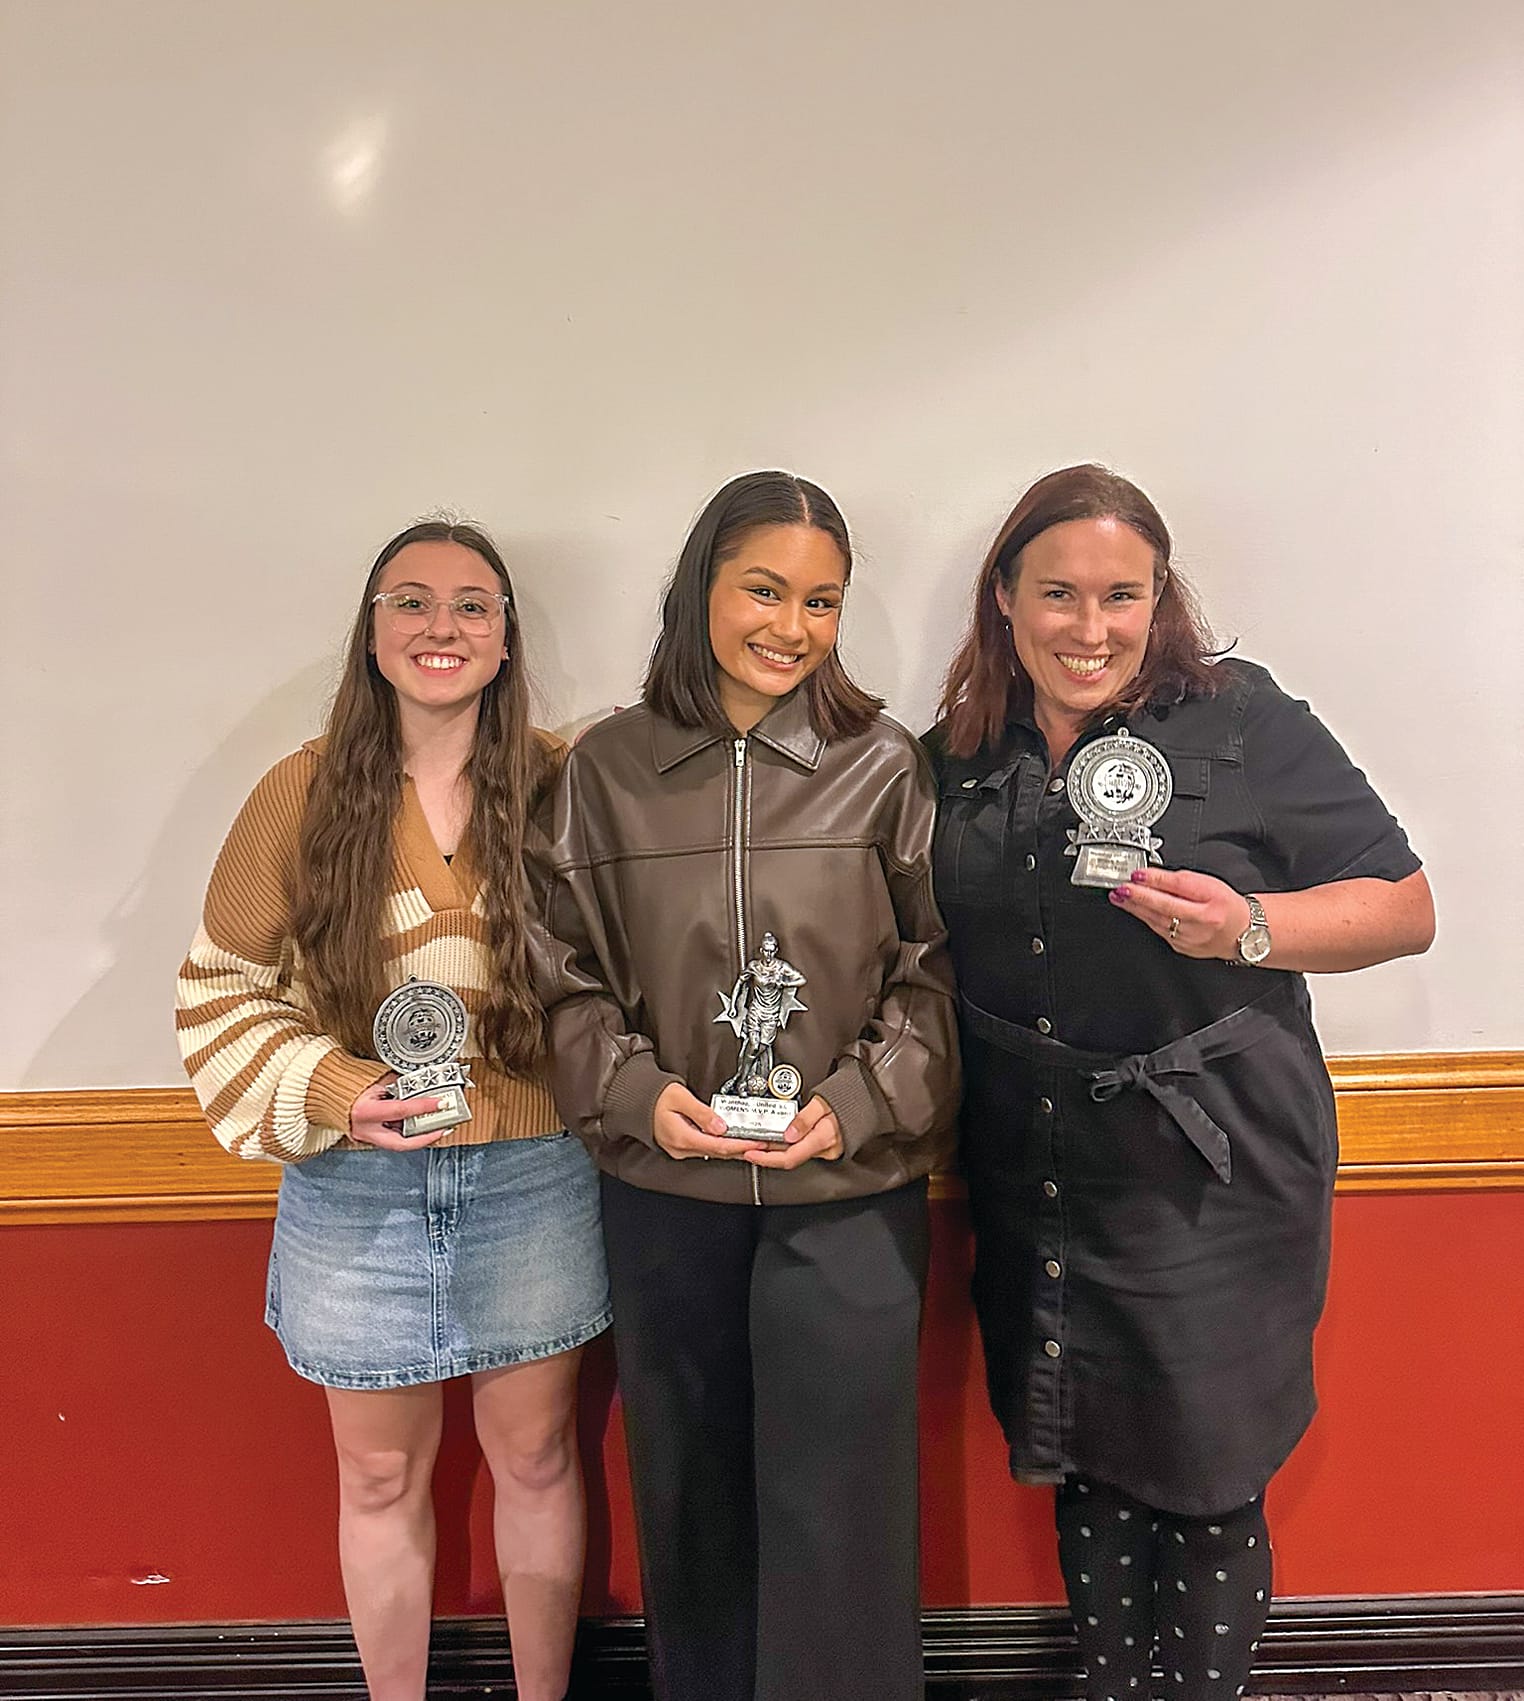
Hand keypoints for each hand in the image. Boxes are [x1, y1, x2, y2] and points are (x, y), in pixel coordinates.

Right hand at [349, 1077, 450, 1149]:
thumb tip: (420, 1084)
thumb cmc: (347, 1084)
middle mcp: (365, 1130)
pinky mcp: (368, 1139)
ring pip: (399, 1143)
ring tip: (437, 1125)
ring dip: (419, 1136)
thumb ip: (398, 1084)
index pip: (401, 1110)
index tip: (441, 1103)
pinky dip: (407, 1133)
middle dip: (426, 1137)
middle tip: (444, 1127)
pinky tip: (419, 1125)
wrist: (325, 1092)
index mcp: (365, 1112)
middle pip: (402, 1142)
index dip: (424, 1106)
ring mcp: (366, 1137)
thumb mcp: (375, 1079)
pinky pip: (392, 1139)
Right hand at [652, 1081, 764, 1160]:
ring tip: (752, 1143)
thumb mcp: (680, 1097)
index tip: (756, 1142)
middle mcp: (682, 1148)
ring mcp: (681, 1150)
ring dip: (734, 1149)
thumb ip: (702, 1112)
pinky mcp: (681, 1147)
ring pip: (714, 1152)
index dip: (741, 1145)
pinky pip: (706, 1149)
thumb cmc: (655, 1097)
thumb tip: (721, 1125)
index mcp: (683, 1137)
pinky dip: (722, 1146)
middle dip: (742, 1149)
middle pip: (719, 1152)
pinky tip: (733, 1143)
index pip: (719, 1145)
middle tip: (762, 1144)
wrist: (636, 1101)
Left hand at [745, 1095, 843, 1169]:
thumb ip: (805, 1118)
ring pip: (796, 1154)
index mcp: (823, 1138)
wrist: (872, 1096)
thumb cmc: (851, 1095)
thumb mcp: (824, 1100)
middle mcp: (826, 1149)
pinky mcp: (828, 1146)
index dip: (767, 1158)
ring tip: (758, 1142)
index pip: (790, 1157)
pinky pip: (804, 1149)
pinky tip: (778, 1140)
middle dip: (766, 1154)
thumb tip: (788, 1134)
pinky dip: (788, 1146)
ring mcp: (828, 1149)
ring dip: (776, 1150)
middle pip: (790, 1158)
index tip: (751, 1152)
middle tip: (748, 1147)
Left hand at [1108, 867, 1251, 960]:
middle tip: (1121, 888)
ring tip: (1120, 897)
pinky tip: (1135, 910)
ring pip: (1157, 921)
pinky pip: (1159, 930)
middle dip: (1139, 897)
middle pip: (1165, 908)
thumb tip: (1153, 876)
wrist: (1242, 932)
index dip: (1156, 881)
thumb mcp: (1208, 884)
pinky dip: (1146, 919)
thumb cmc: (1226, 906)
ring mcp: (1190, 938)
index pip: (1179, 889)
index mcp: (1211, 903)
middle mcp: (1201, 923)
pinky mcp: (1181, 947)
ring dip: (1135, 908)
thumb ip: (1180, 881)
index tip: (1137, 875)